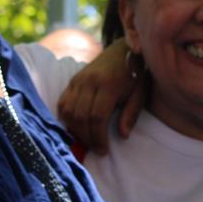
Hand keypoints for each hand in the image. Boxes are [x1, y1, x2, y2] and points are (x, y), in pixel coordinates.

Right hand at [57, 39, 145, 154]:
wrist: (122, 51)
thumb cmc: (134, 75)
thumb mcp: (140, 94)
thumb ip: (131, 114)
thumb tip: (123, 135)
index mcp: (108, 85)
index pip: (97, 117)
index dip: (98, 137)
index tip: (103, 150)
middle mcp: (89, 82)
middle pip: (81, 117)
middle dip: (87, 137)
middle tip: (96, 148)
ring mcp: (78, 80)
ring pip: (68, 111)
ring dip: (75, 130)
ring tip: (87, 139)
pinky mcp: (72, 80)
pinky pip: (62, 103)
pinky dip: (66, 118)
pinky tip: (76, 127)